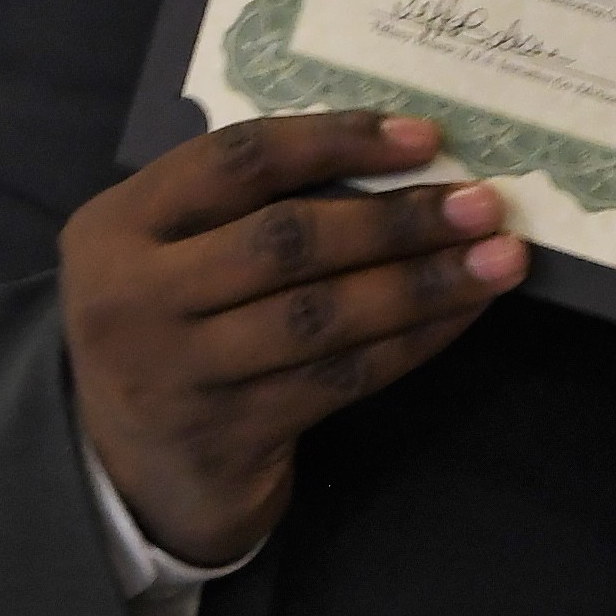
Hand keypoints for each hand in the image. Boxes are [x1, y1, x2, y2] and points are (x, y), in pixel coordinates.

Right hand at [60, 111, 528, 567]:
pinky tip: (463, 314)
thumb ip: (243, 208)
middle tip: (483, 204)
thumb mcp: (168, 256)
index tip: (425, 138)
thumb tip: (401, 158)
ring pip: (323, 315)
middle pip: (287, 240)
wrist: (127, 476)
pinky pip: (341, 377)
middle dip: (397, 220)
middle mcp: (134, 297)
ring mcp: (179, 373)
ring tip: (499, 258)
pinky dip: (412, 340)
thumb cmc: (171, 331)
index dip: (336, 140)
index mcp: (116, 226)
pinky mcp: (229, 434)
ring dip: (423, 283)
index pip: (237, 161)